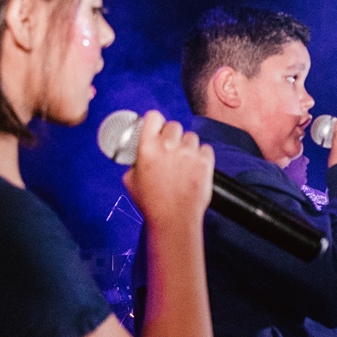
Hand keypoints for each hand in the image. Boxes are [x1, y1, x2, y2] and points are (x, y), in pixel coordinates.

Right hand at [121, 111, 213, 231]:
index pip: (154, 116)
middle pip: (174, 125)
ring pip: (191, 137)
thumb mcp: (131, 181)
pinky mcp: (205, 162)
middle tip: (170, 150)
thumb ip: (134, 163)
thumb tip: (136, 156)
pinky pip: (205, 148)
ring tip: (183, 163)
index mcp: (147, 147)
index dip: (155, 121)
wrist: (174, 220)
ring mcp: (189, 153)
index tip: (156, 127)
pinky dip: (201, 156)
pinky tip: (194, 167)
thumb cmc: (152, 203)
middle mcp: (169, 146)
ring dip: (187, 146)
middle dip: (172, 136)